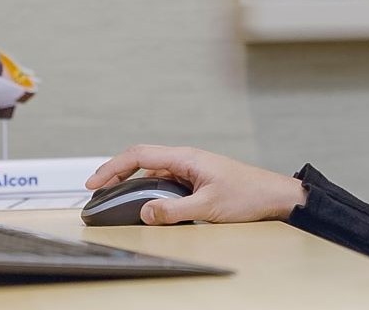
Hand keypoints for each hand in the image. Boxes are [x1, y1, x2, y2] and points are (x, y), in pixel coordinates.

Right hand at [85, 145, 307, 225]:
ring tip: (113, 198)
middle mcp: (185, 159)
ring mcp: (190, 169)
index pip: (139, 156)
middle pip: (141, 160)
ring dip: (131, 183)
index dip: (112, 168)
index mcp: (186, 157)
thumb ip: (174, 210)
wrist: (274, 195)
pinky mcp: (195, 180)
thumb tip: (145, 212)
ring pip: (152, 172)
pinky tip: (142, 203)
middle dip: (115, 173)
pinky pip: (164, 181)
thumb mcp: (208, 207)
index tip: (94, 182)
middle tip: (95, 191)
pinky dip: (147, 190)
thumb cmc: (248, 195)